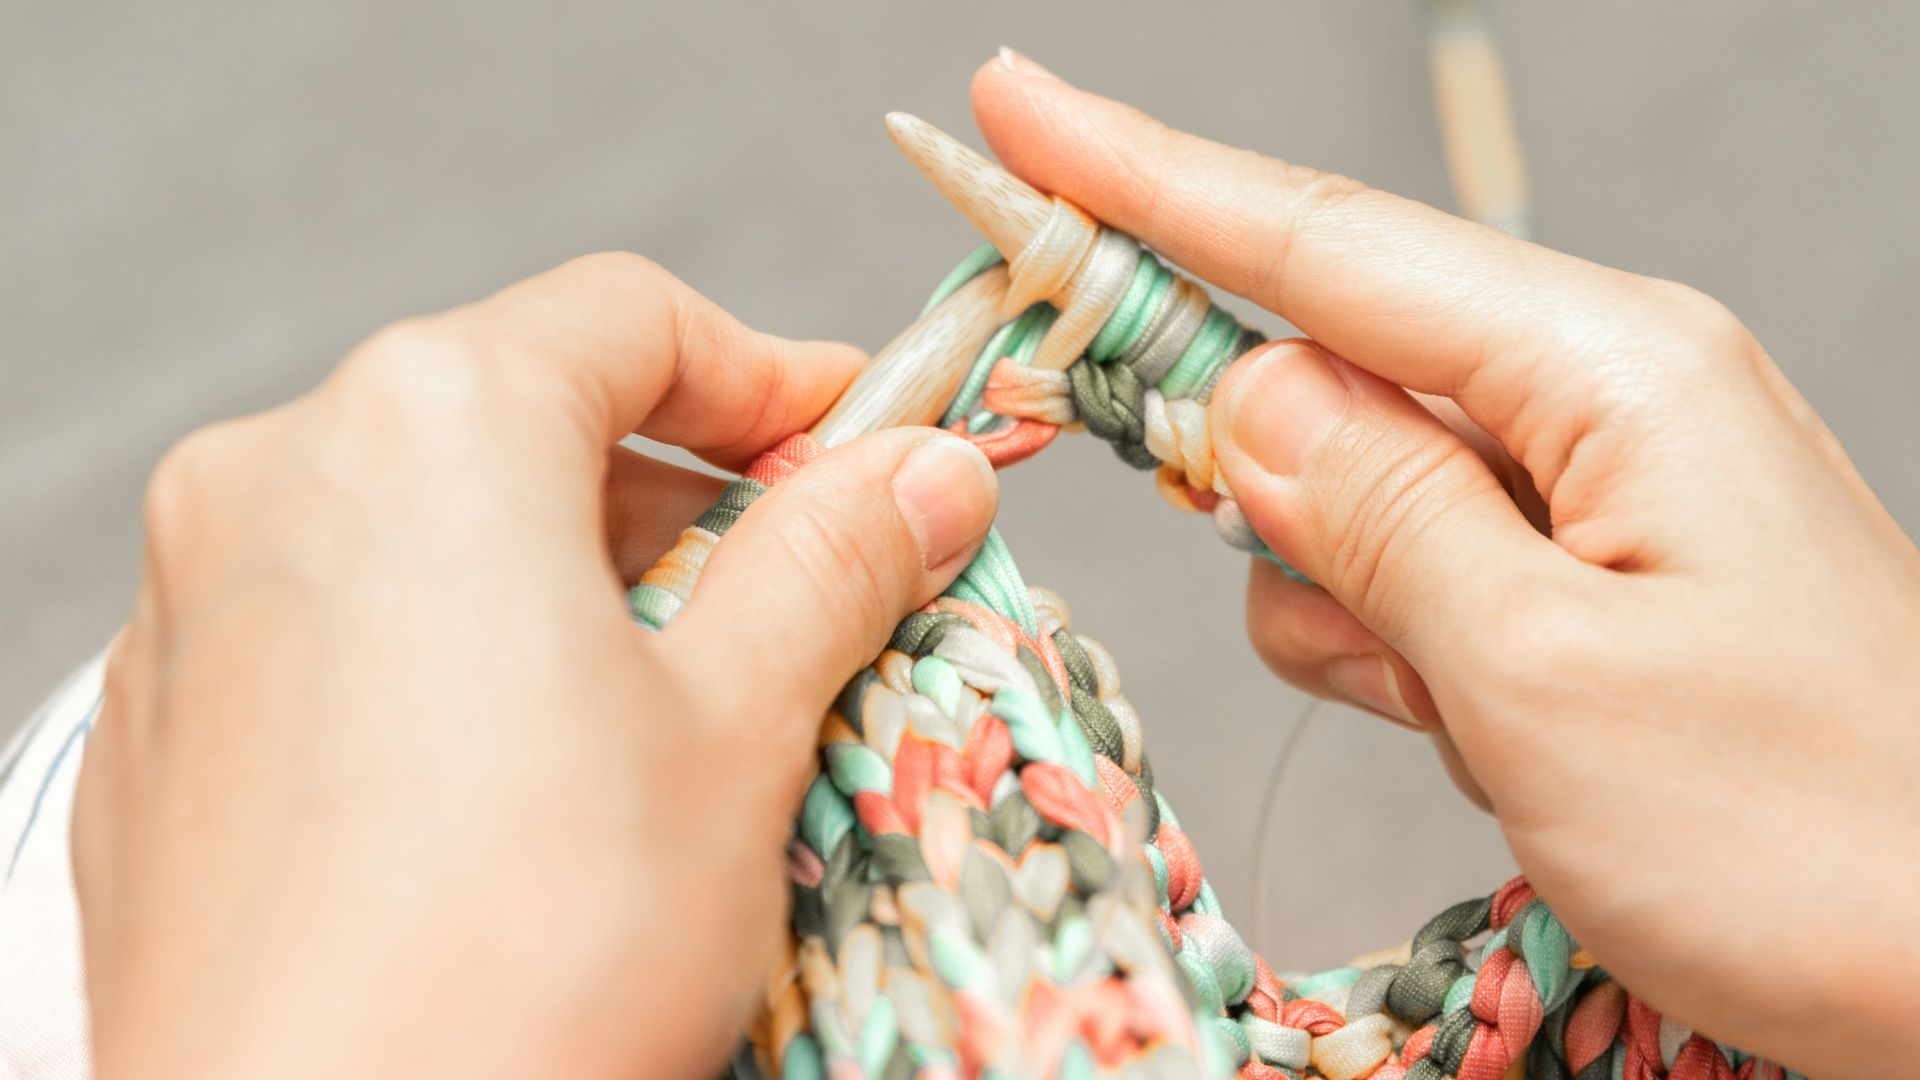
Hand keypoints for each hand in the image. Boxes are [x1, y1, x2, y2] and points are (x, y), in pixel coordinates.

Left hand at [73, 254, 998, 1079]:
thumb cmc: (526, 954)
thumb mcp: (736, 730)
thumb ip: (832, 561)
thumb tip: (923, 474)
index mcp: (424, 426)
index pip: (633, 319)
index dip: (778, 377)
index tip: (868, 448)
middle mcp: (275, 480)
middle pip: (526, 417)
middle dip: (682, 497)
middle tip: (801, 595)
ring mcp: (194, 608)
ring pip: (428, 528)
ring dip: (572, 582)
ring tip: (675, 714)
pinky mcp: (164, 733)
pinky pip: (338, 633)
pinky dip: (453, 658)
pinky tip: (530, 787)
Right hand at [974, 53, 1919, 1077]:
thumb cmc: (1813, 836)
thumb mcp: (1542, 678)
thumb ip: (1373, 515)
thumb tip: (1242, 395)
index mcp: (1607, 369)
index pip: (1322, 243)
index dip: (1144, 177)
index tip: (1012, 108)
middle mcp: (1604, 396)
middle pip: (1330, 366)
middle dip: (1262, 476)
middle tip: (1316, 594)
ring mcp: (1599, 490)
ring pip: (1358, 494)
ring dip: (1354, 608)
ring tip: (1470, 719)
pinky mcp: (1589, 577)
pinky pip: (1419, 575)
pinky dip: (1408, 654)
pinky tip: (1487, 732)